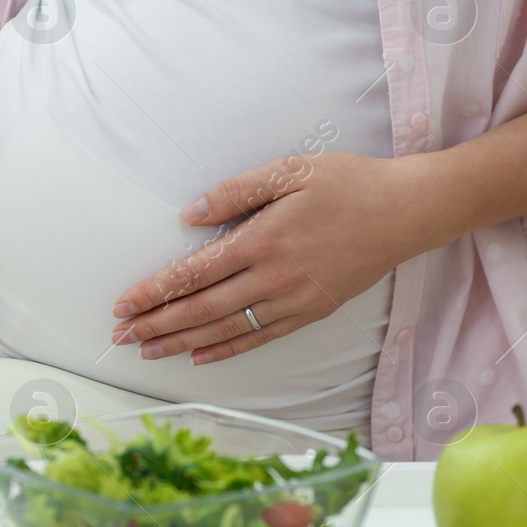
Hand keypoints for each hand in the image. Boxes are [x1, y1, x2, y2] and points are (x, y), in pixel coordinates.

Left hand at [110, 152, 447, 364]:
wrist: (406, 212)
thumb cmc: (349, 183)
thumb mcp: (290, 170)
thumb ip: (236, 192)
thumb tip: (189, 215)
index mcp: (261, 240)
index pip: (193, 273)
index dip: (155, 292)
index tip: (124, 304)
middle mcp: (272, 277)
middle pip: (201, 309)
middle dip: (156, 324)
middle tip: (120, 337)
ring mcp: (293, 300)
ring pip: (226, 330)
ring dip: (182, 342)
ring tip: (149, 352)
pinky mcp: (311, 311)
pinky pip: (260, 337)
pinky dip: (227, 350)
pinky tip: (201, 356)